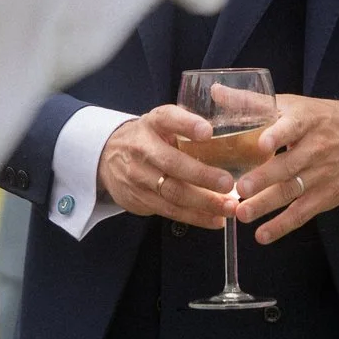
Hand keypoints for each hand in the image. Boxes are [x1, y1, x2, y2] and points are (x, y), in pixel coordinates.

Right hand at [96, 105, 237, 228]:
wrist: (107, 157)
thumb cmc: (148, 138)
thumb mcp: (162, 122)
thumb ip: (187, 125)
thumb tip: (231, 134)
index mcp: (152, 123)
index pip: (167, 118)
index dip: (187, 124)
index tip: (208, 132)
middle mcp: (142, 149)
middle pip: (172, 163)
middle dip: (202, 175)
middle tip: (229, 183)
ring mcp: (138, 177)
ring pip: (173, 193)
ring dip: (204, 203)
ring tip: (229, 207)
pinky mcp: (139, 200)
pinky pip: (170, 211)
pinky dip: (196, 217)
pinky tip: (216, 220)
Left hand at [232, 96, 338, 244]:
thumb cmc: (323, 118)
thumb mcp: (294, 105)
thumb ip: (253, 102)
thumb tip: (214, 91)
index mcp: (306, 120)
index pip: (292, 127)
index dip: (278, 134)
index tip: (262, 143)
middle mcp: (315, 148)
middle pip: (288, 165)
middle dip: (264, 178)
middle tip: (240, 188)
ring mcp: (321, 174)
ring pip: (292, 190)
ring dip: (267, 205)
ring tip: (242, 214)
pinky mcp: (326, 195)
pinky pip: (302, 212)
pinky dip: (283, 225)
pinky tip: (262, 235)